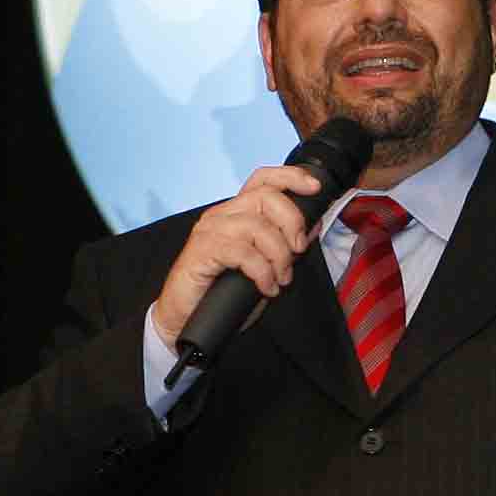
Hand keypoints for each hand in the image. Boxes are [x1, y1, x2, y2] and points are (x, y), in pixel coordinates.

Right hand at [147, 161, 329, 349]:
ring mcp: (209, 231)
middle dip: (292, 222)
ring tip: (280, 278)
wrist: (182, 318)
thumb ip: (282, 245)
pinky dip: (262, 271)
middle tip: (297, 251)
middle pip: (266, 197)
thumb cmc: (217, 293)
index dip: (290, 177)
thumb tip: (311, 227)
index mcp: (235, 213)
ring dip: (278, 255)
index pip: (262, 179)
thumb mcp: (260, 265)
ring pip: (257, 225)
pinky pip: (243, 252)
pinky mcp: (201, 250)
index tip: (313, 188)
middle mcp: (221, 216)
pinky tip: (265, 287)